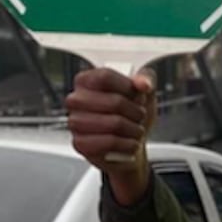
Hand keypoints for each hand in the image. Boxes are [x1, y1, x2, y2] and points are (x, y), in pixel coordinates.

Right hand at [66, 67, 156, 204]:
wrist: (132, 145)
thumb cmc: (135, 116)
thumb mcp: (145, 94)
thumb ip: (146, 80)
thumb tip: (142, 81)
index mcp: (88, 82)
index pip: (102, 76)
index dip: (125, 86)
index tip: (137, 93)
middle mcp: (77, 101)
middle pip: (110, 101)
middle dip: (133, 111)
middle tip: (139, 117)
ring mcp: (75, 124)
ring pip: (110, 123)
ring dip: (132, 130)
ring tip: (136, 132)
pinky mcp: (79, 144)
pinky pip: (104, 144)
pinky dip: (124, 145)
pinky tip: (129, 145)